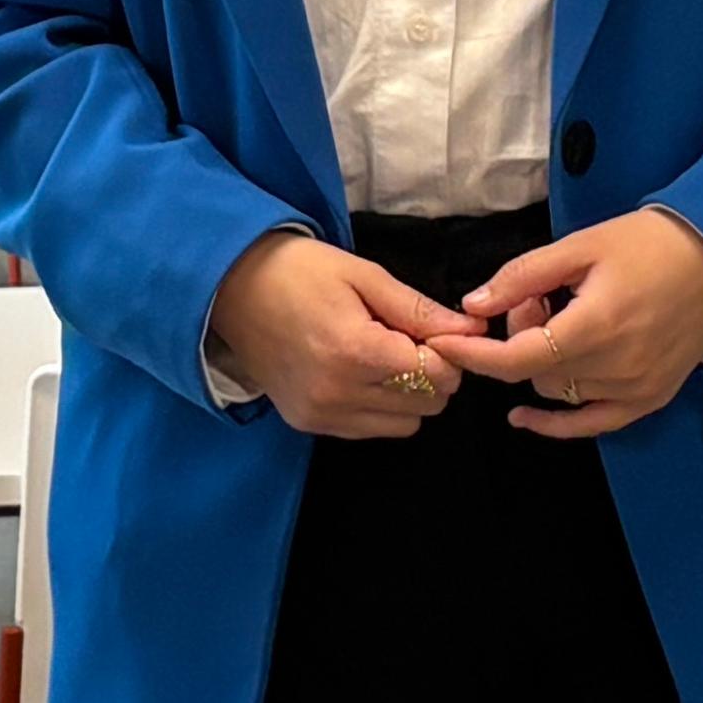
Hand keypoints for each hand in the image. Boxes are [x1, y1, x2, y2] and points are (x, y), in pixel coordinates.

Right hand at [207, 232, 476, 440]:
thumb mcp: (364, 276)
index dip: (447, 351)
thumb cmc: (300, 272)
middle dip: (431, 373)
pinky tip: (359, 373)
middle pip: (427, 404)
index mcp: (356, 351)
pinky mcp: (308, 423)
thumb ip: (419, 310)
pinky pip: (369, 430)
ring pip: (403, 424)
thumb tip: (473, 331)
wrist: (229, 288)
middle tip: (406, 339)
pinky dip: (378, 407)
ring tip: (381, 357)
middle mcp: (339, 393)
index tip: (431, 329)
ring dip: (407, 395)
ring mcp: (321, 414)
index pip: (439, 376)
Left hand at [429, 210, 702, 440]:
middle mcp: (617, 367)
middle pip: (535, 372)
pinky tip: (525, 416)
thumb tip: (473, 305)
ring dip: (544, 362)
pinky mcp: (651, 398)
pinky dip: (557, 422)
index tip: (442, 343)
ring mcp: (636, 388)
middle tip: (537, 296)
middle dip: (519, 336)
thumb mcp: (582, 245)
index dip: (474, 354)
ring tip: (564, 316)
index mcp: (597, 325)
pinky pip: (592, 423)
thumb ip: (523, 276)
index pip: (518, 358)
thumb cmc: (650, 243)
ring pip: (559, 392)